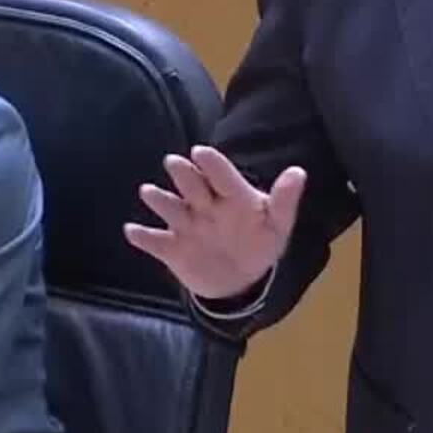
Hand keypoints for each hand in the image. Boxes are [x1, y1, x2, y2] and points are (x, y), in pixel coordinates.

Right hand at [123, 145, 305, 300]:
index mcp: (232, 196)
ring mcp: (187, 226)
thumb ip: (285, 200)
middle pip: (193, 186)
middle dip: (184, 175)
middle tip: (174, 162)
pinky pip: (156, 242)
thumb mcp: (277, 224)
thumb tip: (299, 172)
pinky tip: (133, 231)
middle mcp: (206, 205)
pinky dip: (144, 238)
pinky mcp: (172, 248)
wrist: (240, 279)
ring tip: (149, 191)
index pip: (223, 177)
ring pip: (171, 209)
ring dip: (160, 201)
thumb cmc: (259, 242)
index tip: (200, 152)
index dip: (213, 165)